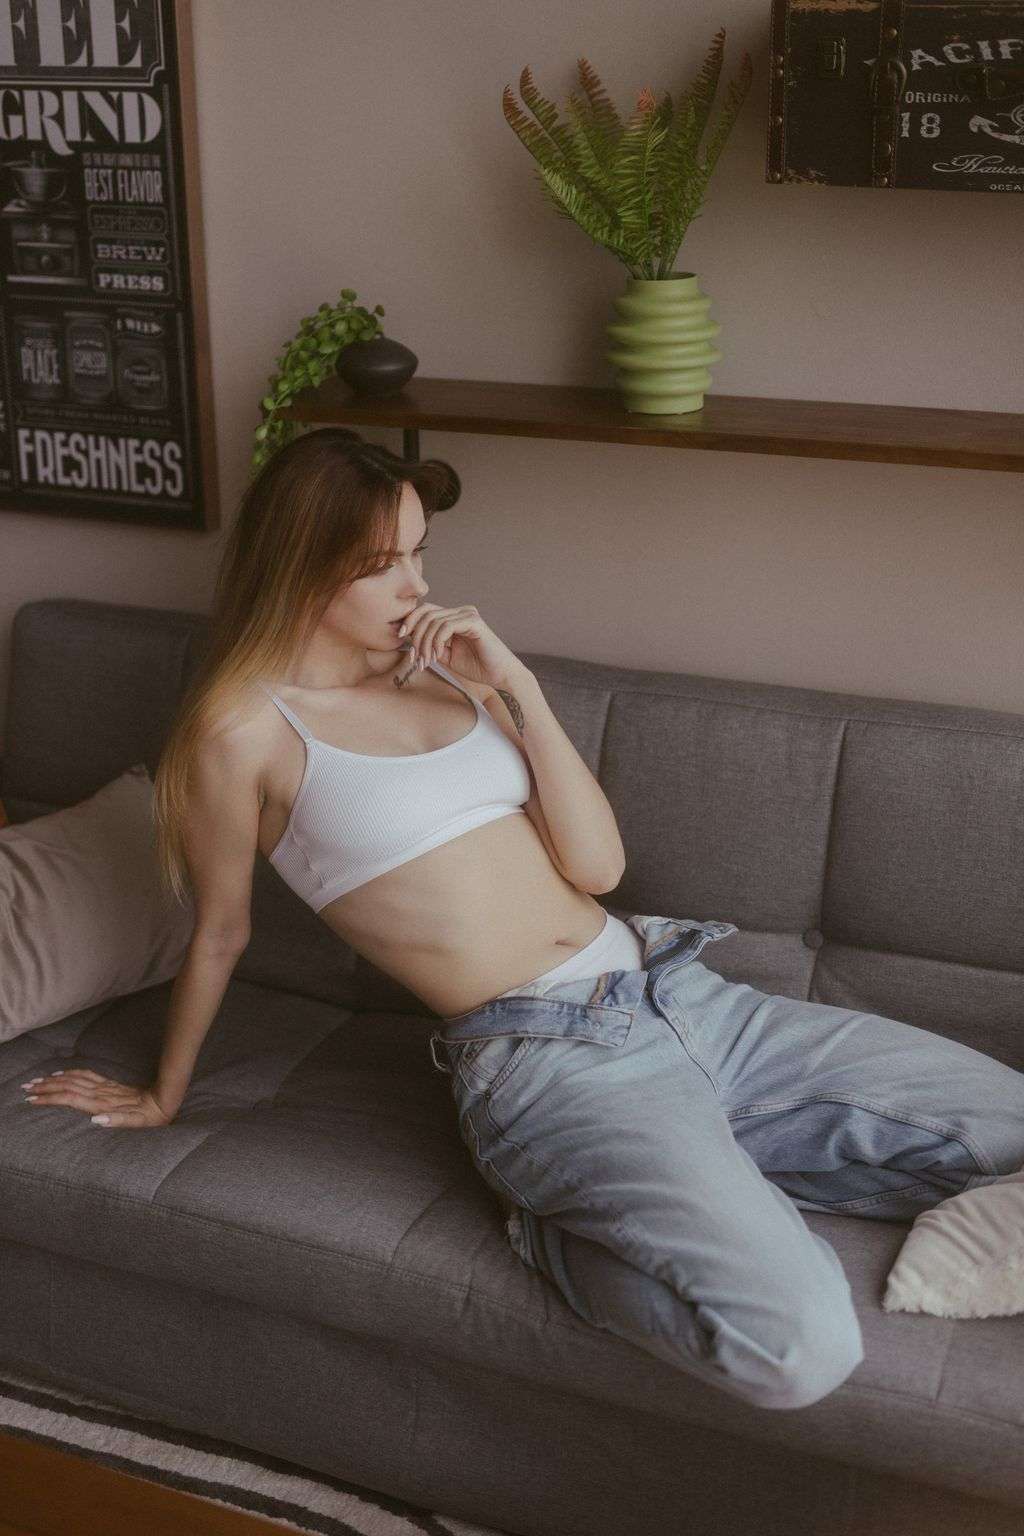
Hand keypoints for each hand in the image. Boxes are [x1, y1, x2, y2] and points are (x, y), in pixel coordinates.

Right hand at [20, 1069, 175, 1128]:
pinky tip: (62, 1074)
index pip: (71, 1098)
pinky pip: (86, 1076)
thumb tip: (96, 1120)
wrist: (165, 1099)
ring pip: (75, 1079)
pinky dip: (71, 1074)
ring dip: (55, 1079)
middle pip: (68, 1086)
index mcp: (104, 1104)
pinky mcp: (111, 1085)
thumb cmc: (151, 1116)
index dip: (51, 1098)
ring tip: (37, 1080)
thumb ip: (118, 1120)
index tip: (32, 1099)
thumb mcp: (138, 1122)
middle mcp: (102, 1094)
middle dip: (46, 1087)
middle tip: (26, 1087)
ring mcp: (106, 1088)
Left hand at [398, 602, 524, 690]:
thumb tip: (409, 638)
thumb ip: (430, 644)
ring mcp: (468, 615)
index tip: (401, 640)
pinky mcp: (474, 622)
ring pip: (434, 621)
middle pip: (426, 612)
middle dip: (415, 635)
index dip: (410, 622)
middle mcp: (461, 612)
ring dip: (425, 643)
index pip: (425, 610)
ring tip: (425, 662)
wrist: (500, 675)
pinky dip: (436, 642)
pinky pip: (446, 627)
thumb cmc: (476, 667)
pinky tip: (436, 656)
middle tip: (415, 658)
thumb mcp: (446, 656)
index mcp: (454, 617)